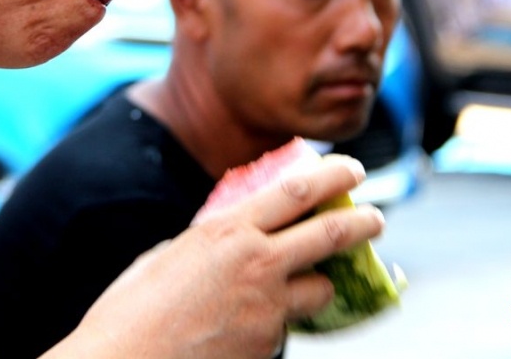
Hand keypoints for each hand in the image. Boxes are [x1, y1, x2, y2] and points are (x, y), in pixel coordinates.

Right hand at [44, 155, 383, 358]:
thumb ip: (212, 242)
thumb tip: (236, 238)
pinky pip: (288, 325)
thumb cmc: (133, 306)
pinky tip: (247, 323)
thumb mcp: (172, 254)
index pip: (297, 191)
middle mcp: (257, 264)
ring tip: (308, 280)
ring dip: (321, 282)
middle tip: (377, 218)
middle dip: (364, 223)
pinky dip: (280, 320)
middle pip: (331, 235)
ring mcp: (268, 309)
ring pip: (322, 288)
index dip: (333, 176)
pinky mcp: (269, 346)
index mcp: (228, 230)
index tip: (352, 169)